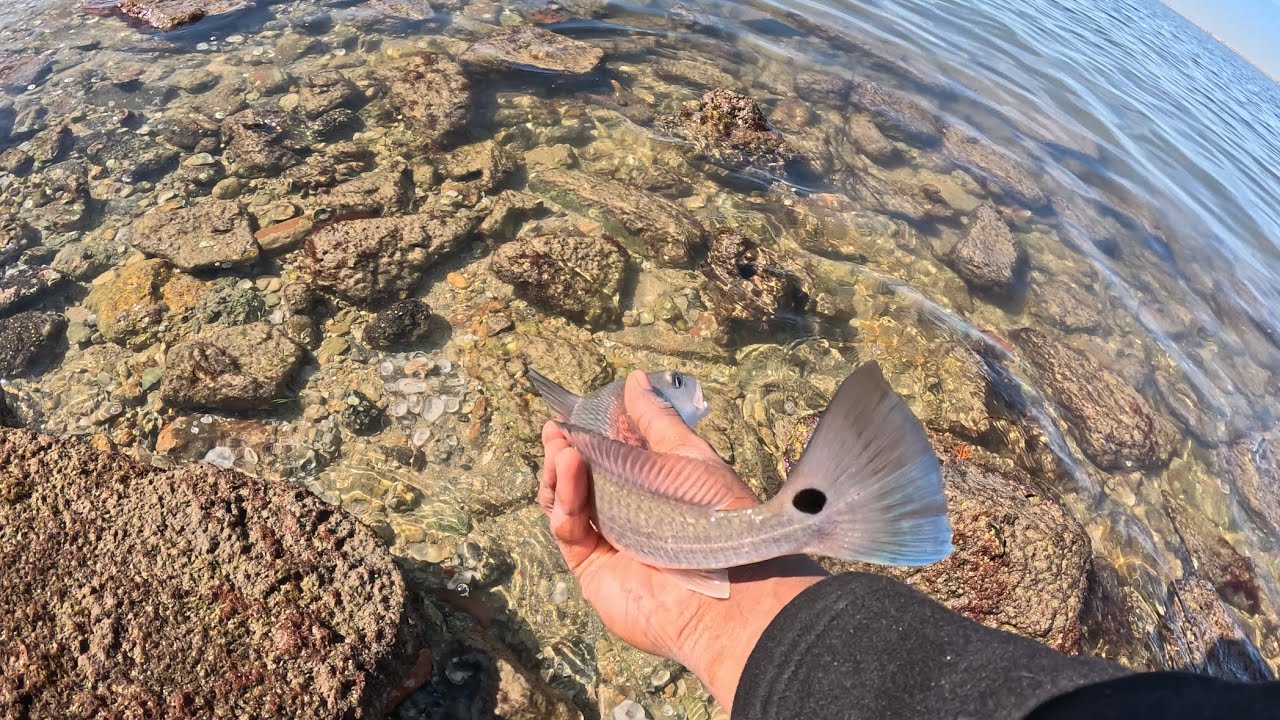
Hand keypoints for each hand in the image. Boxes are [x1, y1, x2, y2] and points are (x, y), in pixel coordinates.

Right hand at [539, 370, 827, 711]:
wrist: (720, 592)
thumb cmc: (711, 514)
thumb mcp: (686, 455)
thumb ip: (654, 419)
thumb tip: (633, 378)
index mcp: (656, 482)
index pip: (614, 452)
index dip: (592, 432)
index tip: (573, 412)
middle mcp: (630, 509)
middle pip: (584, 477)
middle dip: (566, 451)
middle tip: (556, 431)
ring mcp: (609, 538)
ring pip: (568, 502)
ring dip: (561, 472)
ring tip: (561, 447)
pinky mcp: (591, 566)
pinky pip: (568, 528)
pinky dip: (565, 499)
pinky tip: (569, 469)